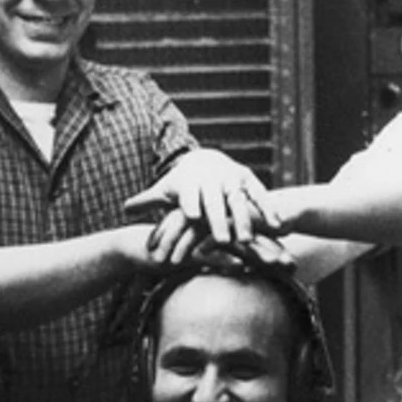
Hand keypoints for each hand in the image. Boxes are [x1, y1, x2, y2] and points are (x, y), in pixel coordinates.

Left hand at [124, 149, 279, 243]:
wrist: (207, 160)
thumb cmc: (185, 184)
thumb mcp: (166, 190)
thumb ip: (147, 200)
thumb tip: (123, 208)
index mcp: (190, 182)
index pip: (189, 195)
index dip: (191, 204)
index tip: (193, 217)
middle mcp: (212, 179)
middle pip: (215, 202)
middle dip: (220, 220)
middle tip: (224, 240)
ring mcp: (232, 179)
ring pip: (239, 200)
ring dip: (245, 219)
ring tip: (248, 240)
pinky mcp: (249, 180)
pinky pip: (261, 195)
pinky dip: (269, 209)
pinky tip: (278, 226)